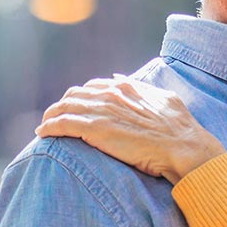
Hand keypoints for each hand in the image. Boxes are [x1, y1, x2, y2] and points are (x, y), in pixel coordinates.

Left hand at [36, 76, 225, 183]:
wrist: (183, 147)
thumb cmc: (180, 130)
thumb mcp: (165, 100)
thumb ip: (142, 90)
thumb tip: (121, 79)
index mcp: (127, 87)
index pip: (95, 86)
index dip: (82, 96)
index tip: (77, 107)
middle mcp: (111, 94)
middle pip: (75, 94)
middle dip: (63, 104)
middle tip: (56, 117)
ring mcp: (102, 110)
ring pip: (65, 107)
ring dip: (52, 115)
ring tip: (45, 125)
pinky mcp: (94, 129)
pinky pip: (62, 124)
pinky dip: (49, 126)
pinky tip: (42, 133)